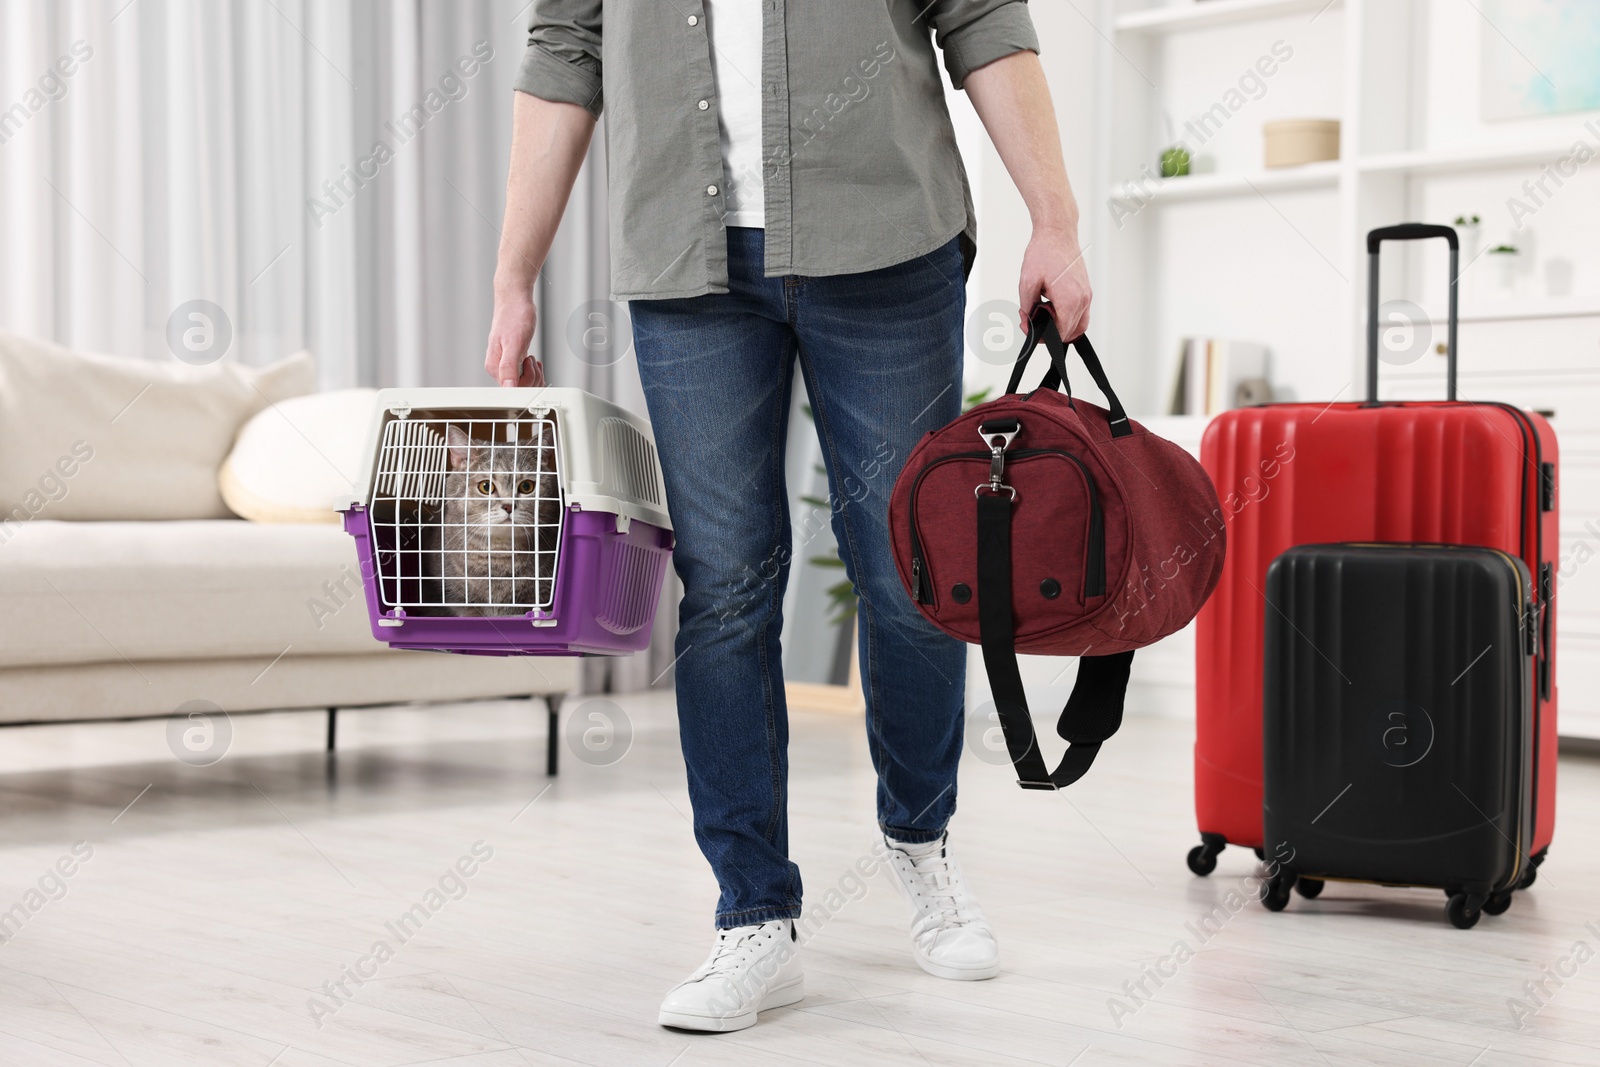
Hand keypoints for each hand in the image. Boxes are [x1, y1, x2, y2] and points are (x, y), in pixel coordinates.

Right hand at [484, 290, 544, 386]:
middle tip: (532, 359)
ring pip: (525, 383)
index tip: (530, 366)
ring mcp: (506, 364)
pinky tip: (534, 361)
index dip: (526, 382)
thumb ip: (509, 367)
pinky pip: (526, 375)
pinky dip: (535, 370)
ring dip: (535, 374)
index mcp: (494, 366)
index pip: (512, 389)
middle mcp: (498, 368)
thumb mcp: (514, 343)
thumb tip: (508, 387)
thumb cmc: (514, 316)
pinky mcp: (515, 360)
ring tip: (532, 358)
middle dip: (533, 377)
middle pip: (520, 388)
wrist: (515, 300)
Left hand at [1018, 225, 1091, 340]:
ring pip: (1077, 326)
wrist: (1057, 234)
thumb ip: (1028, 308)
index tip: (1029, 325)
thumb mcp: (1027, 282)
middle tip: (1032, 316)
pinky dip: (1068, 317)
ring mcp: (1087, 296)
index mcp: (1069, 299)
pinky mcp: (1086, 292)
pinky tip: (1053, 306)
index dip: (1042, 335)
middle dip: (1048, 330)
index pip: (1060, 333)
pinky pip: (1081, 315)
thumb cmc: (1044, 252)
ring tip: (1044, 310)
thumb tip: (1030, 322)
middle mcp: (1082, 300)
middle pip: (1068, 332)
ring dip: (1060, 326)